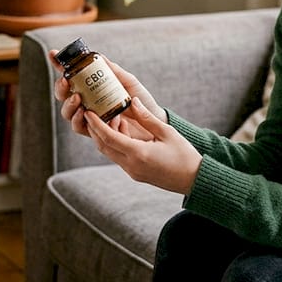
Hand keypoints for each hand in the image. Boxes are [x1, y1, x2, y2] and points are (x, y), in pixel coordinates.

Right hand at [50, 50, 164, 139]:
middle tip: (66, 82)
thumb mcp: (128, 82)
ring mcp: (89, 117)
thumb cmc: (141, 101)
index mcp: (92, 87)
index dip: (59, 64)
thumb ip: (114, 71)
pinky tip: (85, 114)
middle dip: (60, 88)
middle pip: (63, 95)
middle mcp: (87, 102)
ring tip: (77, 98)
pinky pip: (79, 127)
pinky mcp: (95, 132)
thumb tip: (99, 57)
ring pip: (67, 112)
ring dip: (68, 105)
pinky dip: (80, 120)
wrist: (154, 123)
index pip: (71, 75)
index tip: (53, 53)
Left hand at [84, 99, 201, 194]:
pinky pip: (119, 157)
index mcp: (138, 154)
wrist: (193, 180)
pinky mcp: (135, 174)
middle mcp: (131, 165)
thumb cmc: (184, 155)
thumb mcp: (167, 132)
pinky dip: (116, 143)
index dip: (96, 124)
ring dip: (106, 136)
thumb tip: (133, 101)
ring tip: (113, 118)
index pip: (109, 137)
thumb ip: (147, 117)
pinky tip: (124, 130)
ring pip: (110, 152)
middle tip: (94, 112)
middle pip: (104, 146)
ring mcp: (132, 172)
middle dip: (96, 129)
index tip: (88, 112)